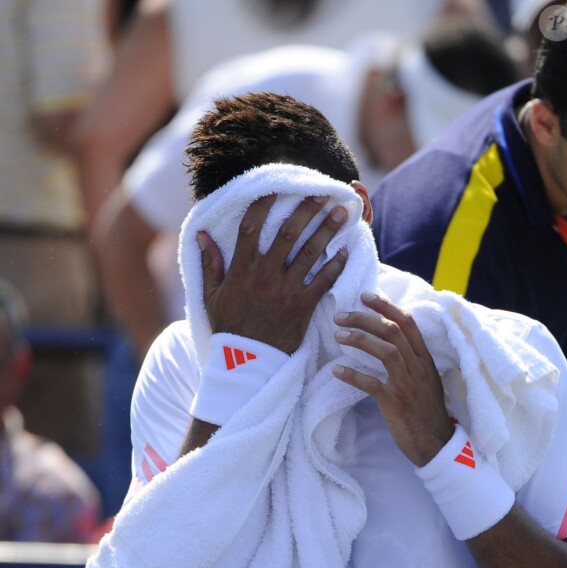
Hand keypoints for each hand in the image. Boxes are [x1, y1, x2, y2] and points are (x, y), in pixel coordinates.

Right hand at [197, 194, 347, 353]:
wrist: (247, 363)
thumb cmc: (228, 328)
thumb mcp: (211, 296)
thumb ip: (210, 264)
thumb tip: (203, 235)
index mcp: (241, 270)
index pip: (252, 227)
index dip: (264, 205)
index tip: (277, 189)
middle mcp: (265, 276)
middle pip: (288, 233)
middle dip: (307, 210)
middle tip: (322, 193)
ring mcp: (286, 290)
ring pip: (310, 253)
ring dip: (327, 230)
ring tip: (342, 213)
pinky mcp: (303, 307)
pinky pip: (323, 281)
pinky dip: (336, 265)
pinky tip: (346, 250)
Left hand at [333, 293, 453, 465]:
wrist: (437, 446)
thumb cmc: (427, 412)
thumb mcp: (425, 381)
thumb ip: (411, 361)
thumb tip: (389, 342)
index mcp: (426, 360)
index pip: (408, 323)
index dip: (386, 306)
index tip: (365, 296)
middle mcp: (419, 368)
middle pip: (393, 331)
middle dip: (365, 318)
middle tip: (341, 315)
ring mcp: (409, 385)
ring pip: (387, 352)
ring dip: (360, 339)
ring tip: (337, 335)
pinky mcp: (397, 404)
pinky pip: (373, 385)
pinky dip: (353, 375)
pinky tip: (336, 370)